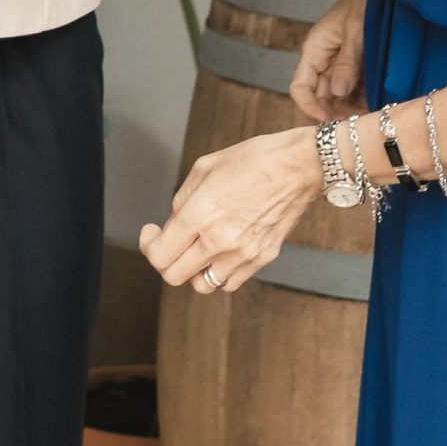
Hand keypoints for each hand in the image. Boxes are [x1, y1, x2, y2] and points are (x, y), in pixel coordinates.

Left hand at [139, 129, 322, 295]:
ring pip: (203, 285)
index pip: (159, 255)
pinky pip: (230, 282)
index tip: (152, 233)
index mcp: (200, 215)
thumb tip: (172, 224)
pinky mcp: (262, 258)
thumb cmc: (253, 160)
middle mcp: (220, 240)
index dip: (148, 246)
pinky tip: (221, 252)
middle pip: (175, 276)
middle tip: (170, 243)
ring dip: (193, 270)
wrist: (298, 167)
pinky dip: (219, 272)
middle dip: (165, 260)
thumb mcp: (204, 168)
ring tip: (197, 249)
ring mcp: (243, 253)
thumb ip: (181, 200)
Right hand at [289, 0, 369, 122]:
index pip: (300, 88)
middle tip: (356, 126)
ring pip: (340, 97)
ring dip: (353, 109)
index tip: (329, 122)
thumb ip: (347, 63)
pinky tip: (380, 105)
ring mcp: (342, 64)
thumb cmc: (366, 0)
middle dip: (336, 113)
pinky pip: (358, 89)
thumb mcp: (357, 32)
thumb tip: (336, 93)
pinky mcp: (360, 65)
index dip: (310, 108)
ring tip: (371, 117)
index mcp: (315, 50)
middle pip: (321, 97)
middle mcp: (325, 60)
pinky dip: (366, 99)